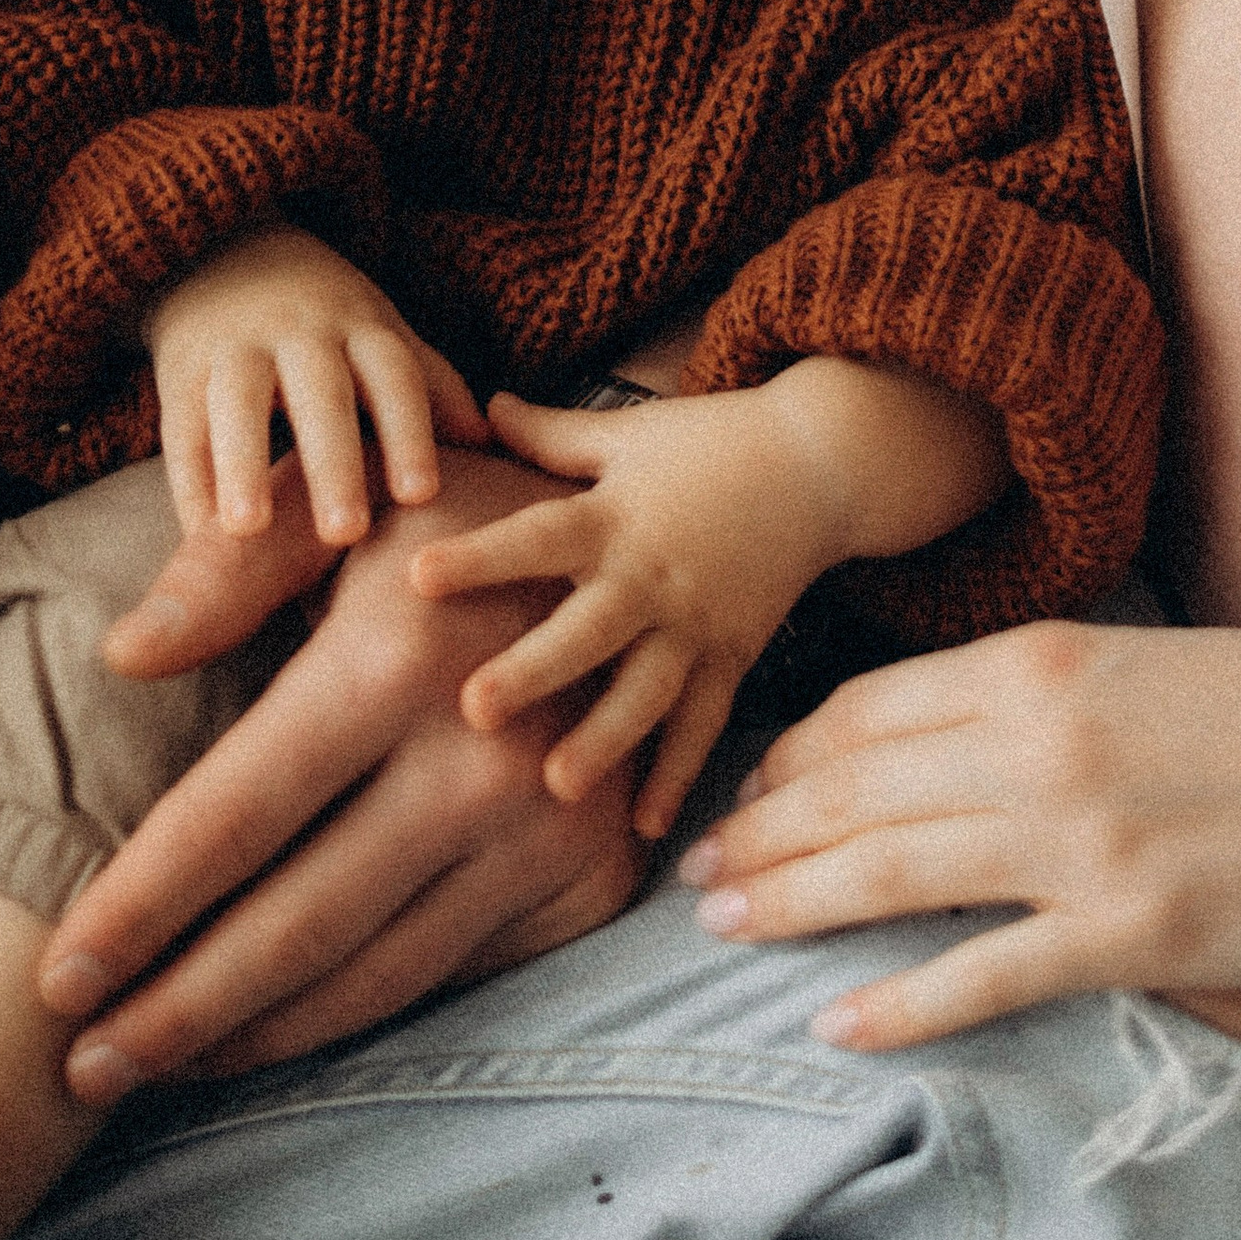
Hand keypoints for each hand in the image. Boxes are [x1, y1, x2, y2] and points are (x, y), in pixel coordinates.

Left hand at [40, 446, 642, 1097]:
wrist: (650, 551)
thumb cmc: (451, 521)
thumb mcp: (342, 507)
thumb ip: (227, 571)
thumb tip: (120, 656)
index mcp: (396, 663)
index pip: (233, 816)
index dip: (137, 906)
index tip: (57, 977)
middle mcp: (482, 763)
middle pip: (295, 926)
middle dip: (175, 1012)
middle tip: (81, 1071)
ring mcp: (551, 832)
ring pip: (377, 974)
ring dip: (257, 1035)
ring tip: (159, 1068)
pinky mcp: (596, 877)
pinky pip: (455, 972)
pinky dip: (361, 1012)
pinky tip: (282, 1028)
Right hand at [147, 225, 485, 546]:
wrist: (222, 249)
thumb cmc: (324, 320)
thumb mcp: (380, 335)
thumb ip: (431, 387)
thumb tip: (492, 444)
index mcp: (359, 327)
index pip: (393, 374)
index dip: (409, 430)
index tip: (422, 495)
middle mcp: (298, 332)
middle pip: (318, 392)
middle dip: (332, 459)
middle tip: (346, 533)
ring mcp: (233, 347)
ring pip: (235, 403)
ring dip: (242, 465)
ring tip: (247, 530)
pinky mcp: (178, 371)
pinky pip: (182, 428)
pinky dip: (188, 483)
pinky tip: (199, 536)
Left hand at [409, 385, 835, 836]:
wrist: (823, 463)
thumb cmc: (709, 440)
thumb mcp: (625, 433)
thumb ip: (549, 434)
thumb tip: (477, 410)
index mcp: (613, 517)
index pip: (536, 536)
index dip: (480, 556)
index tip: (417, 575)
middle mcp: (651, 577)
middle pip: (587, 630)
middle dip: (533, 670)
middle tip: (473, 709)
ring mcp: (697, 625)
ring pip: (646, 691)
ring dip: (604, 740)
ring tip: (557, 787)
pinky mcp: (733, 657)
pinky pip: (704, 724)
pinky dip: (679, 774)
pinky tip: (647, 829)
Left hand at [679, 618, 1240, 1049]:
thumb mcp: (1143, 659)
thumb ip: (1042, 688)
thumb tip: (954, 722)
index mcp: (1036, 665)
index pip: (867, 710)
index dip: (790, 756)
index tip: (744, 791)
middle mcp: (1036, 744)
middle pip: (853, 788)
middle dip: (759, 831)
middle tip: (689, 871)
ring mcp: (1078, 842)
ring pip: (889, 870)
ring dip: (791, 900)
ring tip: (720, 926)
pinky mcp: (1131, 932)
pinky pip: (982, 974)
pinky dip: (897, 1002)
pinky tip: (834, 1022)